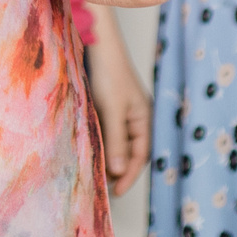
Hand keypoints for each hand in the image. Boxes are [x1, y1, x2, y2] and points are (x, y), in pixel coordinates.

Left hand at [86, 29, 151, 195]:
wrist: (98, 44)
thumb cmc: (110, 73)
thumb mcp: (113, 111)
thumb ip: (116, 142)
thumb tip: (119, 172)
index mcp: (145, 118)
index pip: (141, 155)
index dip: (129, 175)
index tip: (116, 192)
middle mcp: (137, 116)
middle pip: (131, 150)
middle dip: (120, 169)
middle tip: (105, 186)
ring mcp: (122, 110)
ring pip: (118, 141)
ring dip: (110, 157)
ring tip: (96, 172)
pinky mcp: (109, 105)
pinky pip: (108, 130)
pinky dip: (102, 143)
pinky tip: (91, 149)